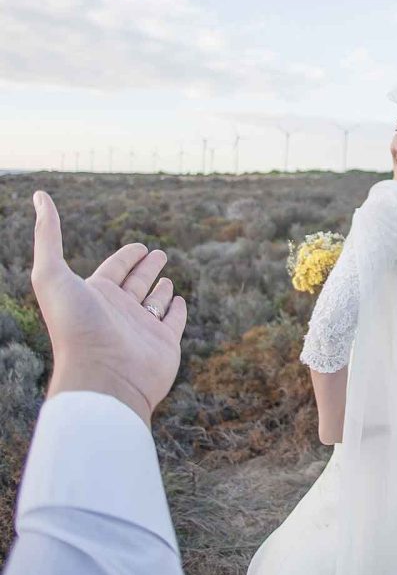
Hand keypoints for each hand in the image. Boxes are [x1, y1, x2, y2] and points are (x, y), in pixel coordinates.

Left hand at [30, 190, 187, 426]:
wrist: (102, 378)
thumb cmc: (76, 328)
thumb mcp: (52, 275)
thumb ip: (48, 236)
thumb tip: (40, 196)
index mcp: (95, 295)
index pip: (115, 269)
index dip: (127, 256)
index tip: (140, 246)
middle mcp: (118, 311)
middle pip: (136, 283)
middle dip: (147, 267)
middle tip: (159, 254)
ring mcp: (142, 328)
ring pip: (154, 302)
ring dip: (161, 289)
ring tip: (168, 279)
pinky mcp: (165, 343)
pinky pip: (173, 322)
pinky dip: (177, 310)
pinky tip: (178, 301)